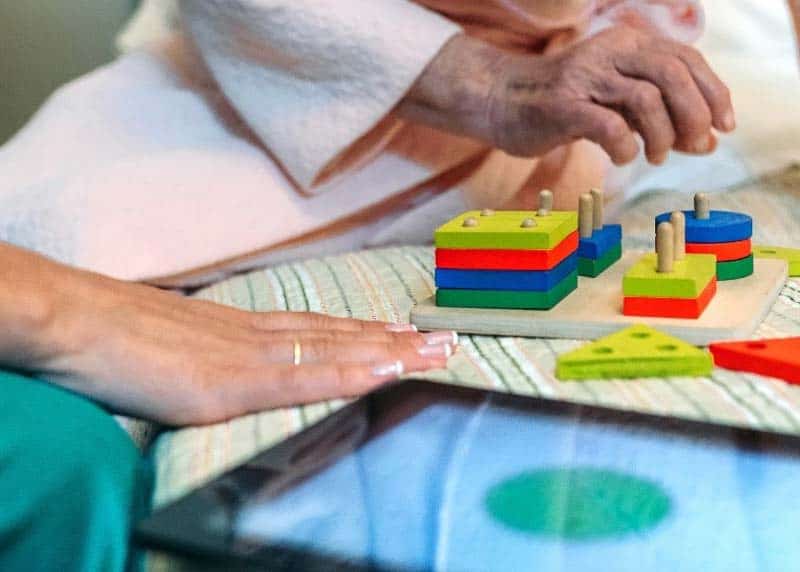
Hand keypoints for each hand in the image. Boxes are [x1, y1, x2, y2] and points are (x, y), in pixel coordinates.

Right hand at [0, 244, 454, 425]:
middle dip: (400, 340)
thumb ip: (218, 354)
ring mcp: (250, 356)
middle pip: (343, 336)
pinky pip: (303, 379)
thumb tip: (235, 362)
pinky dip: (349, 373)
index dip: (370, 333)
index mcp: (247, 328)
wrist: (75, 321)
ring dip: (392, 352)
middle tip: (450, 337)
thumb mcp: (183, 344)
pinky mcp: (231, 382)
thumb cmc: (119, 333)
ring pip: (337, 351)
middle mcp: (260, 335)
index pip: (324, 330)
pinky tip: (385, 372)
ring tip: (438, 351)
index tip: (410, 333)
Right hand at [399, 27, 734, 165]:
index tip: (724, 127)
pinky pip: (609, 126)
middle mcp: (609, 52)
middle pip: (672, 74)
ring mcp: (584, 77)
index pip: (686, 60)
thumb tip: (706, 140)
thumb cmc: (563, 105)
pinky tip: (622, 156)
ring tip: (655, 156)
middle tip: (696, 146)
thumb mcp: (616, 101)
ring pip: (646, 99)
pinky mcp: (563, 105)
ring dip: (661, 135)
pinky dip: (625, 146)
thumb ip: (657, 113)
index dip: (713, 93)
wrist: (501, 101)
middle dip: (694, 114)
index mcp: (627, 43)